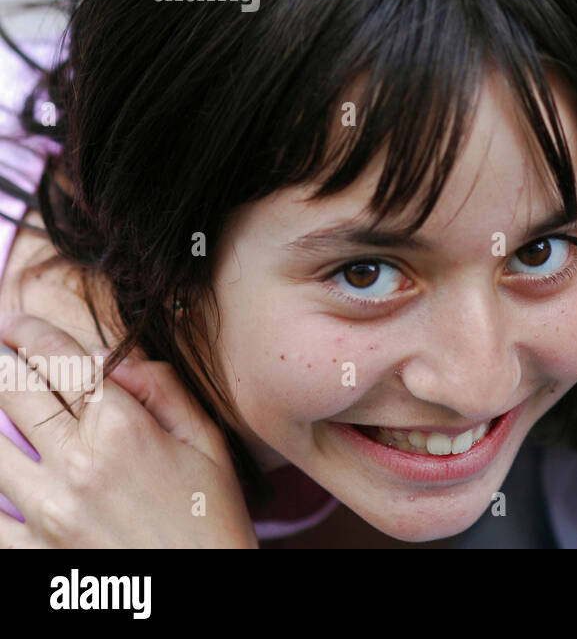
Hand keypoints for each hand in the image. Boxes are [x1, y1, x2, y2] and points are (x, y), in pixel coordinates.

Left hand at [0, 312, 257, 546]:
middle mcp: (77, 464)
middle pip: (15, 392)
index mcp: (123, 430)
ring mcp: (46, 511)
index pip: (62, 362)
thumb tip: (118, 358)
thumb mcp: (207, 445)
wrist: (198, 598)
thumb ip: (164, 391)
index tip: (16, 323)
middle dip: (0, 360)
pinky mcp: (29, 552)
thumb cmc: (211, 521)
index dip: (32, 333)